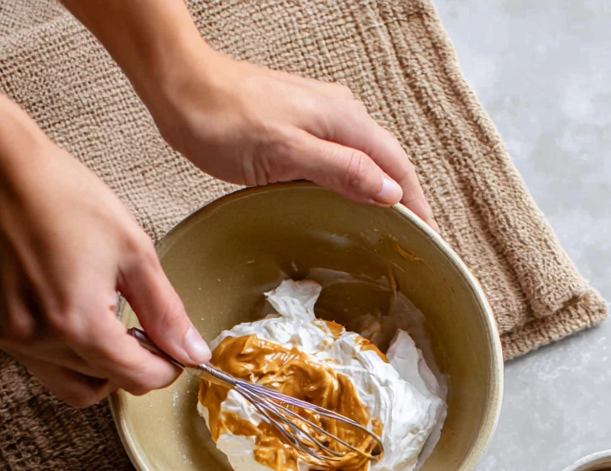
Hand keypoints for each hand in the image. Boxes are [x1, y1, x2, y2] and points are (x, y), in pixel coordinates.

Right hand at [0, 84, 209, 406]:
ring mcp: (13, 337)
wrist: (1, 169)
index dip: (165, 369)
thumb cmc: (62, 196)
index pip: (136, 378)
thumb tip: (192, 351)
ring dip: (102, 369)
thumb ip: (166, 312)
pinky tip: (79, 318)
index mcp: (77, 321)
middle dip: (135, 365)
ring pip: (75, 386)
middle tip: (146, 332)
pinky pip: (45, 366)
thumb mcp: (133, 251)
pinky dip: (70, 356)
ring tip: (112, 327)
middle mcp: (39, 339)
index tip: (175, 354)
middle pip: (107, 384)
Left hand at [155, 53, 435, 227]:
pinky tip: (341, 208)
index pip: (397, 166)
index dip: (417, 204)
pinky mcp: (297, 128)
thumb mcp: (288, 153)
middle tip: (412, 244)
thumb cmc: (224, 118)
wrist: (181, 87)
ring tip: (385, 233)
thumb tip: (390, 192)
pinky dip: (349, 186)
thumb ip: (342, 171)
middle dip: (403, 201)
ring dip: (377, 194)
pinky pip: (337, 161)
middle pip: (385, 163)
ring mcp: (318, 119)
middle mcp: (338, 115)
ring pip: (362, 162)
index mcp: (344, 119)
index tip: (429, 239)